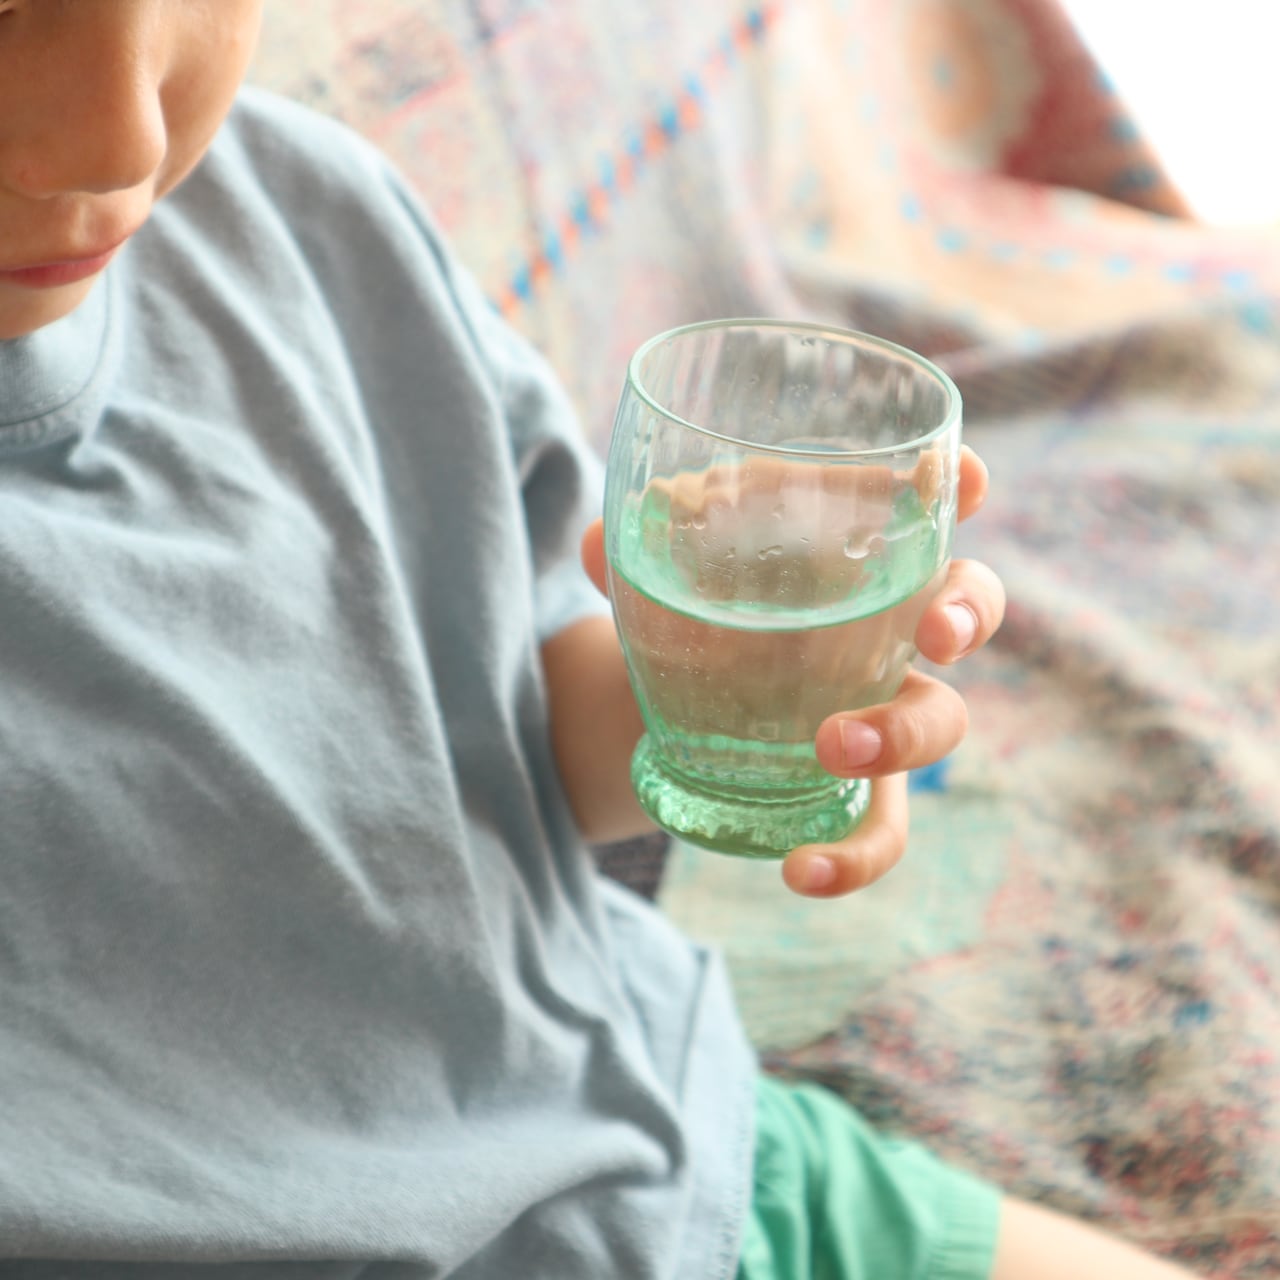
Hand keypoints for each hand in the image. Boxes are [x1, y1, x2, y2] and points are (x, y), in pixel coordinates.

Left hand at [579, 446, 1004, 895]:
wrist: (664, 703)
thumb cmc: (690, 612)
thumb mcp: (658, 577)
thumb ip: (630, 558)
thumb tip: (596, 545)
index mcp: (852, 551)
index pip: (927, 505)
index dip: (960, 485)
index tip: (965, 477)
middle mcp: (889, 624)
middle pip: (968, 606)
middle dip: (970, 612)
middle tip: (936, 634)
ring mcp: (885, 707)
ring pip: (941, 720)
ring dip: (901, 733)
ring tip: (834, 745)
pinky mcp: (861, 787)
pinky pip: (883, 828)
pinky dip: (854, 858)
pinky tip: (802, 872)